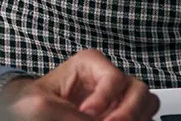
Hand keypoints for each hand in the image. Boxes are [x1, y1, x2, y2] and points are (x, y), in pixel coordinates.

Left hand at [4, 50, 158, 120]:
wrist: (33, 114)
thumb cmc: (34, 103)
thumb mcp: (40, 105)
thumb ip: (64, 113)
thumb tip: (93, 120)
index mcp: (91, 64)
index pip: (113, 77)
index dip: (104, 98)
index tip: (87, 113)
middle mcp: (109, 78)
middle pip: (138, 88)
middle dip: (128, 111)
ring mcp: (118, 98)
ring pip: (147, 102)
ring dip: (137, 117)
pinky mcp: (121, 114)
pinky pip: (144, 118)